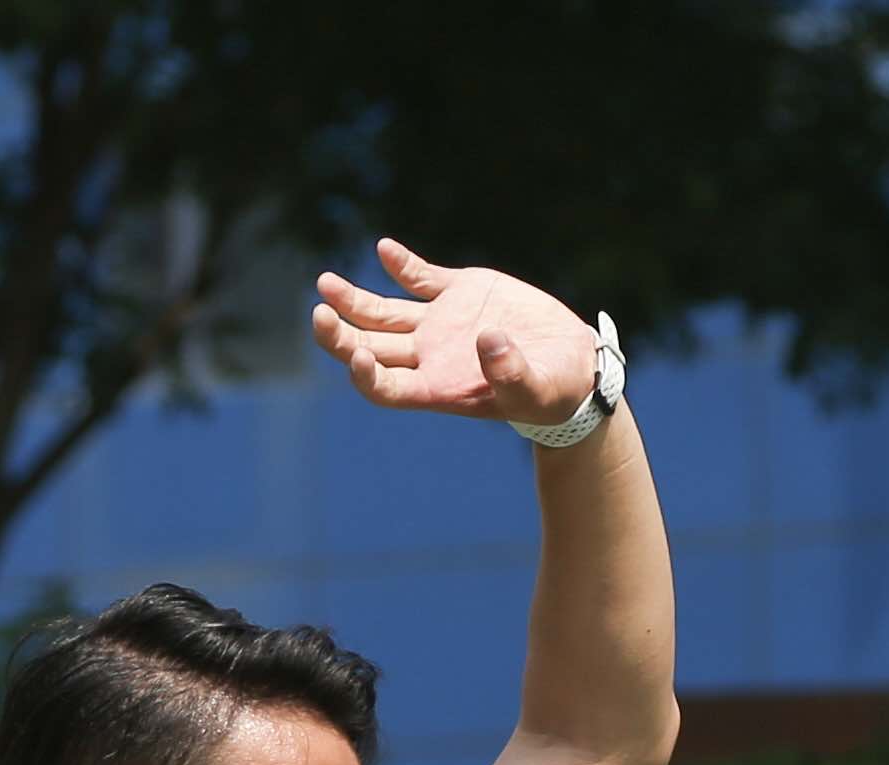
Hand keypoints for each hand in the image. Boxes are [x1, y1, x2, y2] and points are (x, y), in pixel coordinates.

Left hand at [312, 241, 598, 428]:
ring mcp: (439, 323)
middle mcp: (429, 356)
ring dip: (352, 300)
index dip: (365, 376)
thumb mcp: (536, 390)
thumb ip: (511, 373)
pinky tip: (384, 249)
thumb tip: (489, 341)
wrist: (570, 364)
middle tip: (318, 314)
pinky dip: (401, 264)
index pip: (386, 387)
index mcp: (439, 388)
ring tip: (324, 282)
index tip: (356, 358)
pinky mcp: (458, 292)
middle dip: (340, 334)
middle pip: (370, 347)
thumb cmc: (552, 391)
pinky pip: (419, 277)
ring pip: (382, 313)